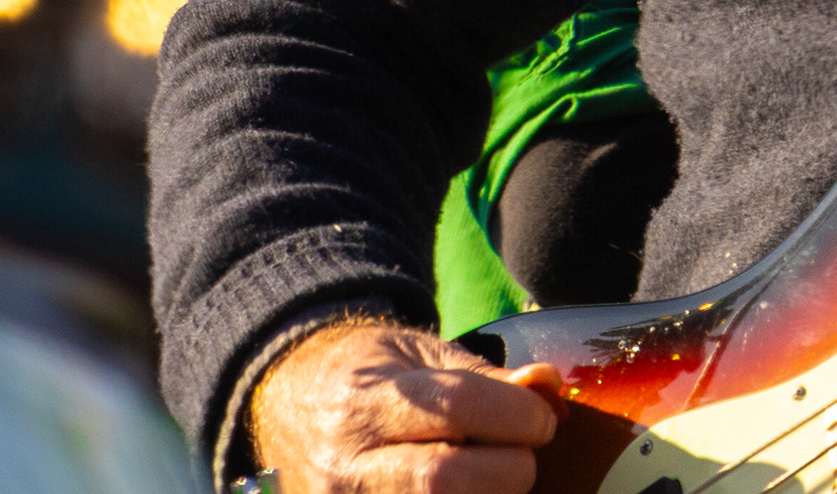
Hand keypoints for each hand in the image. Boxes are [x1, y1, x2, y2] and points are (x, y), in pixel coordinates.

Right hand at [249, 319, 560, 493]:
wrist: (289, 406)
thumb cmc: (365, 376)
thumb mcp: (418, 355)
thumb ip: (485, 378)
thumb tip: (547, 388)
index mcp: (364, 401)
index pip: (457, 408)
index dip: (518, 415)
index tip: (541, 417)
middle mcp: (348, 466)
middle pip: (448, 481)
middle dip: (509, 470)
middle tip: (518, 453)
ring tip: (489, 475)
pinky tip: (470, 490)